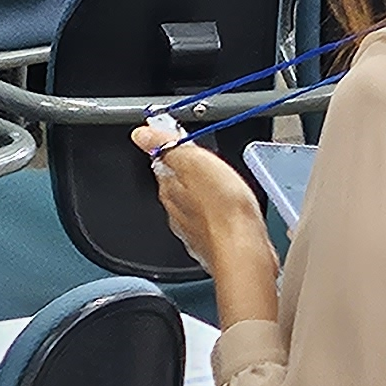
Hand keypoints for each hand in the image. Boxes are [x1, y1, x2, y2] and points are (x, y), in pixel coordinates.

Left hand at [137, 112, 275, 319]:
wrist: (245, 251)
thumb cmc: (223, 210)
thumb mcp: (194, 162)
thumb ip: (166, 146)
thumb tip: (140, 134)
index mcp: (168, 190)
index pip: (161, 162)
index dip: (173, 148)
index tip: (184, 138)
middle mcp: (176, 213)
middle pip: (178, 184)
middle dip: (190, 172)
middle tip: (207, 160)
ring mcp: (194, 231)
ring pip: (194, 204)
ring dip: (205, 193)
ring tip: (221, 183)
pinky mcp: (214, 244)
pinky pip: (211, 222)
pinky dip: (217, 213)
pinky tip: (230, 211)